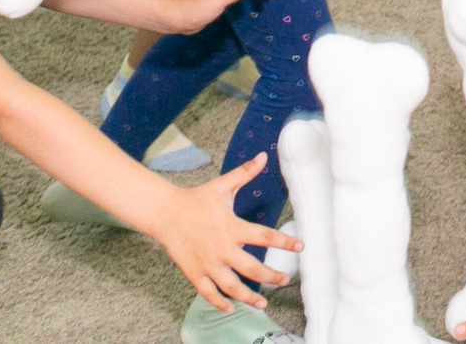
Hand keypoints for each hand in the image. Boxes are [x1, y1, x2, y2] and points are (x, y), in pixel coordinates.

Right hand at [154, 154, 295, 312]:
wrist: (165, 213)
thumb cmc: (196, 199)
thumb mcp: (222, 185)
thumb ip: (244, 173)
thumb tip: (263, 156)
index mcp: (232, 227)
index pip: (264, 236)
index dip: (284, 242)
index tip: (300, 247)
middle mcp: (222, 248)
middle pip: (252, 268)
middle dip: (271, 276)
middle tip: (285, 280)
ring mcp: (208, 263)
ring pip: (231, 286)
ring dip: (248, 297)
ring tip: (263, 304)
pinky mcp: (194, 273)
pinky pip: (208, 293)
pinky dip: (219, 303)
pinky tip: (229, 309)